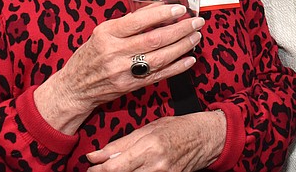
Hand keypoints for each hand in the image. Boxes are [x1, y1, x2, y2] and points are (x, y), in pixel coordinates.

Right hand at [34, 4, 204, 134]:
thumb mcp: (103, 31)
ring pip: (160, 58)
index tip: (179, 8)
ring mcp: (123, 71)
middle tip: (196, 22)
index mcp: (107, 34)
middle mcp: (115, 52)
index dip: (162, 14)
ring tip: (196, 36)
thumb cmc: (90, 54)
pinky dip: (177, 67)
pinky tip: (190, 59)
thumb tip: (158, 6)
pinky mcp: (131, 86)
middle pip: (154, 40)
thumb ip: (130, 20)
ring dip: (182, 46)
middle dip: (180, 29)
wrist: (74, 87)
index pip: (139, 21)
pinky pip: (159, 76)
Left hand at [86, 111, 226, 171]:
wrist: (206, 138)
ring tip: (114, 170)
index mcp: (149, 147)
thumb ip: (120, 144)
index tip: (90, 169)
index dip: (97, 171)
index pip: (114, 167)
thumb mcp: (148, 129)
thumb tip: (95, 155)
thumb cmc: (178, 128)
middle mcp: (155, 165)